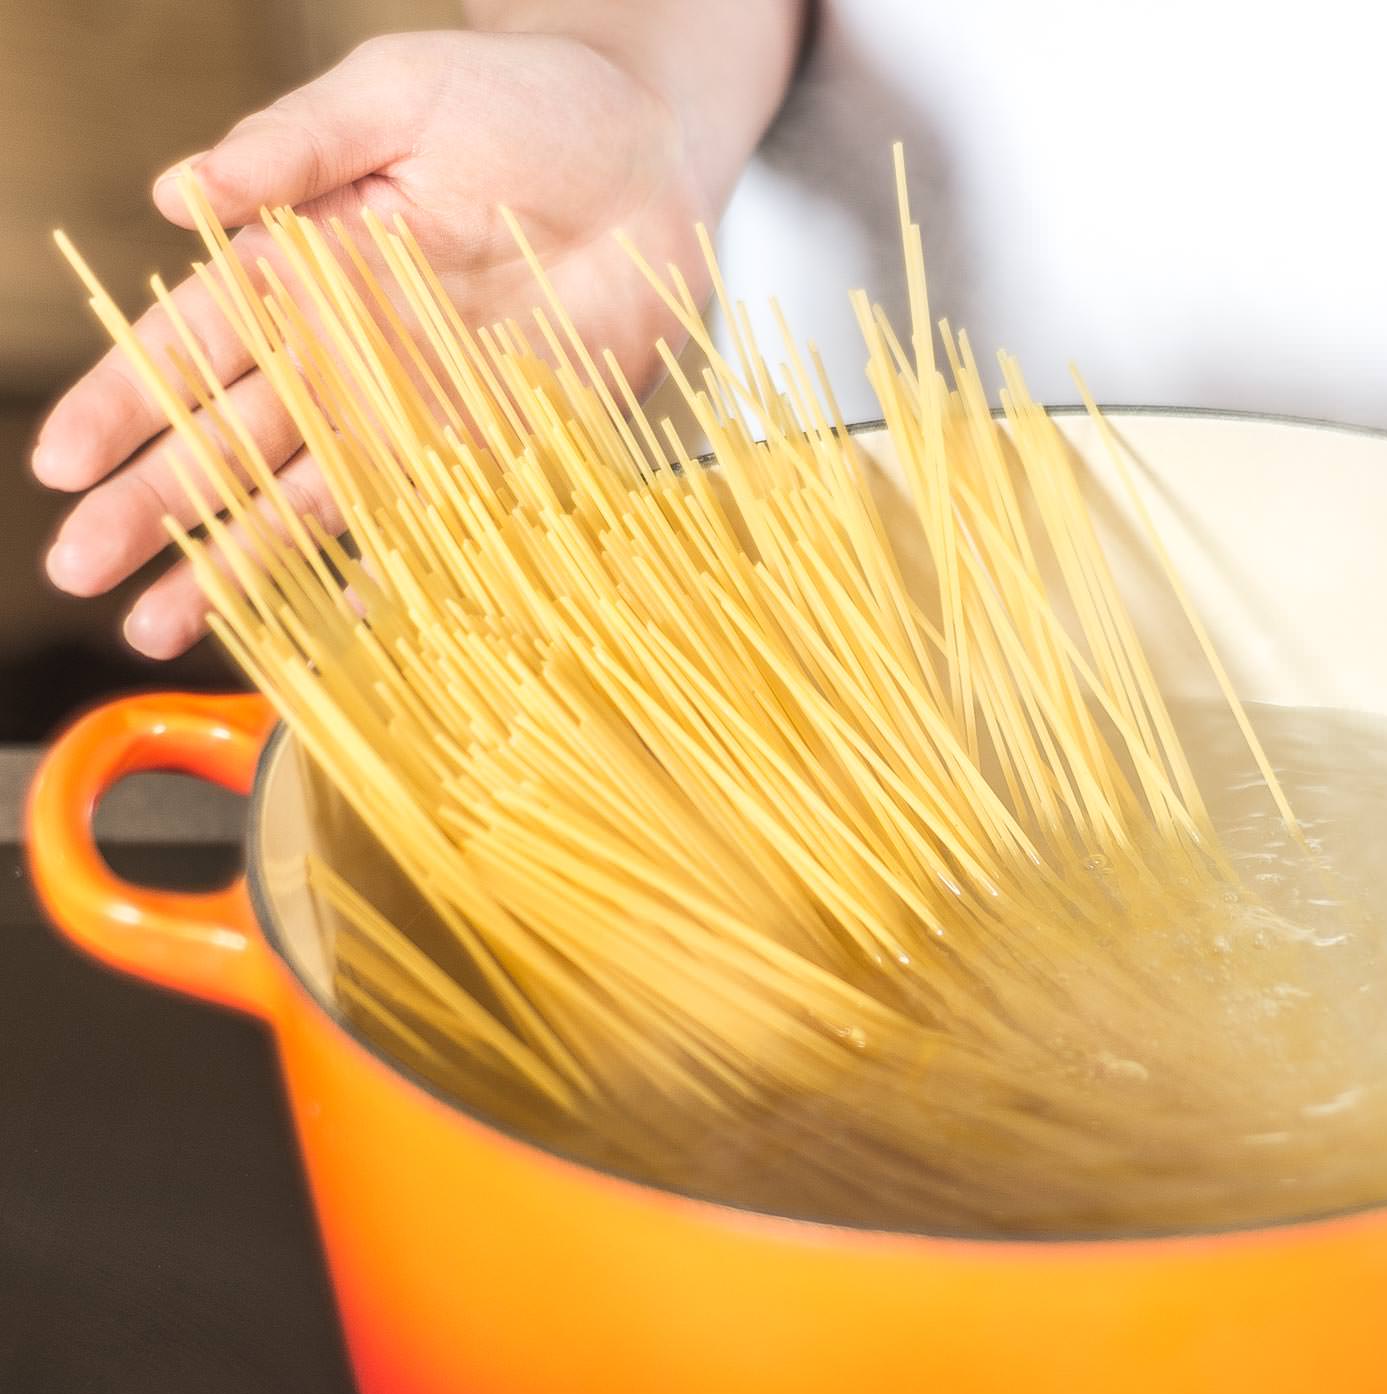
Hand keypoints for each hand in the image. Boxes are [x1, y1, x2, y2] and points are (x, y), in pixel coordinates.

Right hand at [34, 30, 708, 656]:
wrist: (647, 150)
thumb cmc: (521, 103)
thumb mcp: (395, 95)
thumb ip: (296, 144)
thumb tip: (176, 190)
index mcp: (298, 271)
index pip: (190, 346)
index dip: (124, 404)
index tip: (62, 463)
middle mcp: (347, 355)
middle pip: (231, 441)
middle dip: (154, 508)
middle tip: (78, 571)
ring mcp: (420, 409)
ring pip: (311, 499)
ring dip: (241, 563)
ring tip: (161, 628)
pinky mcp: (500, 441)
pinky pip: (436, 519)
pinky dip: (391, 573)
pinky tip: (334, 625)